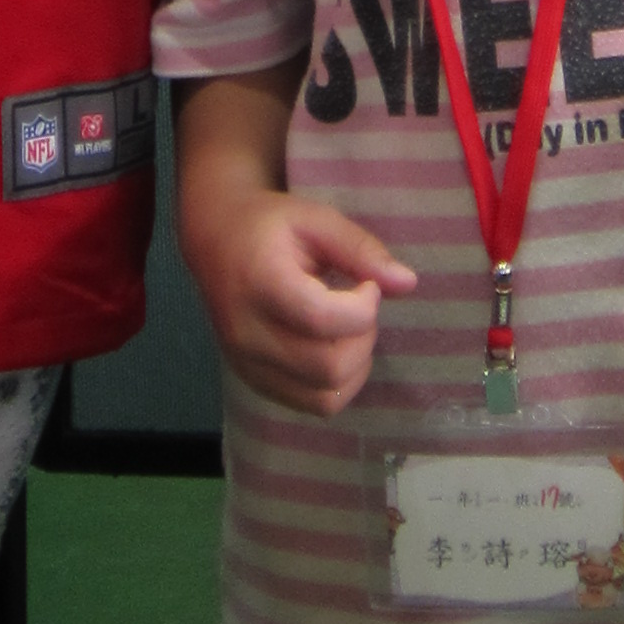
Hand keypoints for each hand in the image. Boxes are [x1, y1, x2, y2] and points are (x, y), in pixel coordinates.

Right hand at [189, 187, 417, 416]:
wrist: (215, 240)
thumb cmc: (269, 226)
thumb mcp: (316, 219)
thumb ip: (360, 249)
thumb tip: (408, 283)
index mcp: (261, 284)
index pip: (322, 319)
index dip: (362, 307)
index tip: (366, 285)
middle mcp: (248, 334)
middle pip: (328, 367)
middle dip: (363, 338)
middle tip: (359, 306)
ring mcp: (247, 365)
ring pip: (325, 397)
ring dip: (355, 366)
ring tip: (348, 328)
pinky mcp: (254, 382)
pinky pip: (311, 404)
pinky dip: (337, 383)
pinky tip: (334, 347)